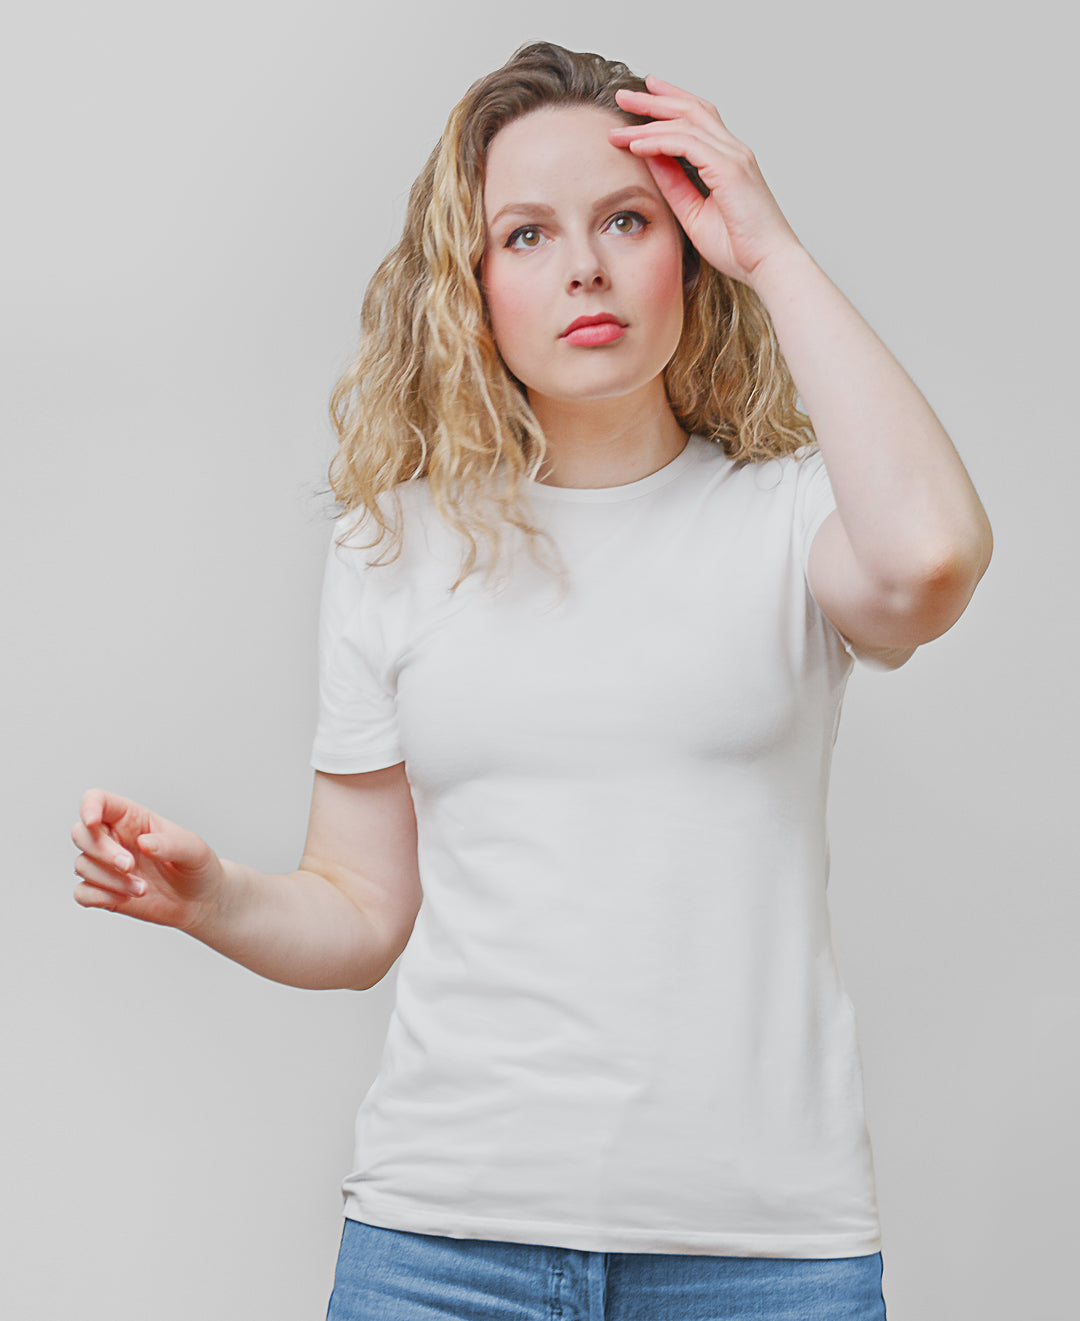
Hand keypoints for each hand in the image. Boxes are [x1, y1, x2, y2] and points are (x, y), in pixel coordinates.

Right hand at [72, 789, 225, 933]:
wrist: (201, 901)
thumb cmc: (197, 867)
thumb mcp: (194, 850)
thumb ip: (170, 844)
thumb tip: (143, 843)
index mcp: (132, 818)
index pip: (98, 800)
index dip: (88, 807)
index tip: (93, 821)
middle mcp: (114, 839)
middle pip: (81, 833)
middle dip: (101, 851)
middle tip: (131, 866)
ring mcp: (106, 866)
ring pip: (82, 865)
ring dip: (110, 880)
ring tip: (143, 889)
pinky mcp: (104, 891)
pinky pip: (82, 892)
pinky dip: (99, 896)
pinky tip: (125, 898)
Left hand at [610, 77, 804, 288]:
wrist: (770, 266)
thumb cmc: (740, 248)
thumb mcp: (695, 214)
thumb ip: (675, 186)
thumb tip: (651, 161)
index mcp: (729, 159)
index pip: (699, 118)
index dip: (670, 103)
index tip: (642, 100)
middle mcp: (734, 151)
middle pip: (691, 108)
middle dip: (655, 98)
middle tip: (623, 94)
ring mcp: (734, 156)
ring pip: (686, 121)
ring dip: (650, 117)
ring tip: (621, 117)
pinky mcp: (729, 169)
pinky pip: (686, 144)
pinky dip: (658, 141)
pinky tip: (635, 144)